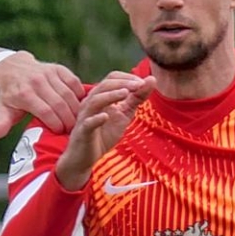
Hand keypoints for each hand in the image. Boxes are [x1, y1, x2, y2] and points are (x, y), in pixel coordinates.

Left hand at [0, 53, 81, 138]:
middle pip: (59, 104)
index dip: (56, 124)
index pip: (45, 112)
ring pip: (69, 94)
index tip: (60, 133)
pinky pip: (74, 82)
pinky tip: (80, 105)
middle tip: (72, 130)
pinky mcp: (58, 68)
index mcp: (24, 94)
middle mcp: (37, 82)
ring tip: (78, 120)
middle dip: (68, 120)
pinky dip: (80, 94)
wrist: (12, 68)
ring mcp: (48, 73)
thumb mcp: (3, 110)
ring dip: (77, 109)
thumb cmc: (10, 95)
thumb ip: (0, 125)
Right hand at [55, 72, 150, 190]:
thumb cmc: (103, 134)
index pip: (111, 78)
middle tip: (138, 85)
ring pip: (94, 101)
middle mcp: (90, 103)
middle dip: (122, 83)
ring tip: (125, 94)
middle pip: (103, 85)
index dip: (127, 77)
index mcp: (100, 97)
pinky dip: (96, 118)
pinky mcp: (82, 132)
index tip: (143, 83)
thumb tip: (152, 79)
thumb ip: (137, 98)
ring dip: (110, 95)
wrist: (84, 158)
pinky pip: (88, 123)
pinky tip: (106, 116)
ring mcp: (85, 117)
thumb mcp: (124, 114)